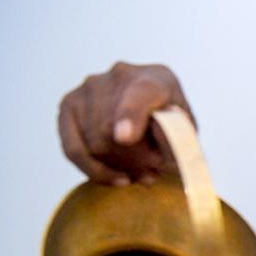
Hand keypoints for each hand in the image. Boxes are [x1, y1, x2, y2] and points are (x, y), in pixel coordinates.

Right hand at [58, 61, 193, 184]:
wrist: (155, 111)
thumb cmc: (174, 125)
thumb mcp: (187, 132)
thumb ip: (179, 135)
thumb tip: (159, 136)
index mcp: (156, 79)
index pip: (141, 94)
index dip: (130, 116)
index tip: (125, 138)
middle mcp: (119, 75)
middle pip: (114, 129)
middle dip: (136, 160)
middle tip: (154, 172)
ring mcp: (89, 88)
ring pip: (95, 143)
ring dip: (120, 167)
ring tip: (142, 175)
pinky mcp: (68, 105)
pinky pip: (73, 149)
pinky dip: (95, 171)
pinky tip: (118, 179)